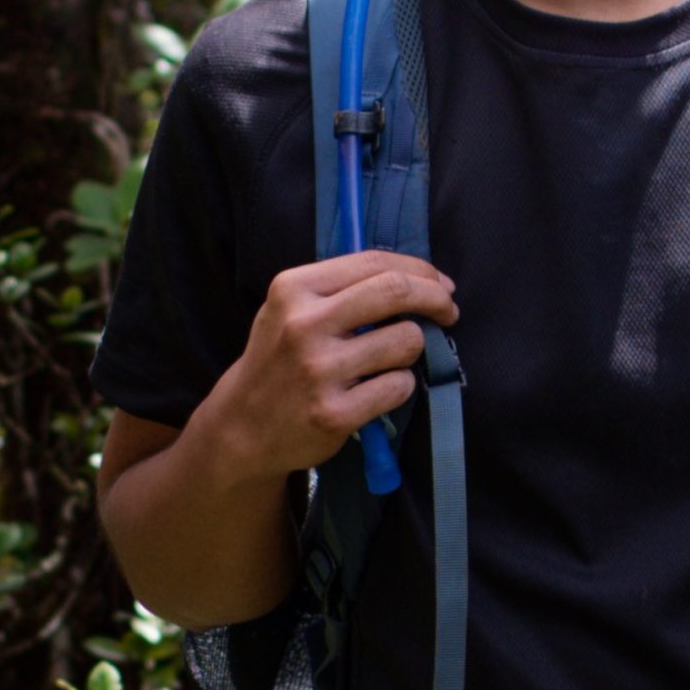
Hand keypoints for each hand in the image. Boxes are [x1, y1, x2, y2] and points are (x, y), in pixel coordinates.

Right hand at [205, 250, 457, 479]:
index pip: (374, 262)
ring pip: (406, 341)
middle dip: (436, 298)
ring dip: (413, 349)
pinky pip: (398, 387)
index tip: (442, 284)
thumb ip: (342, 287)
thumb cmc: (278, 358)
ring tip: (394, 359)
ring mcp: (318, 371)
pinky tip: (380, 390)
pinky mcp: (333, 413)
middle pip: (396, 291)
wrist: (241, 427)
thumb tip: (419, 276)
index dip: (420, 269)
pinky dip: (400, 386)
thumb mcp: (290, 308)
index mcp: (294, 288)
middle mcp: (304, 325)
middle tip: (449, 312)